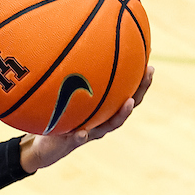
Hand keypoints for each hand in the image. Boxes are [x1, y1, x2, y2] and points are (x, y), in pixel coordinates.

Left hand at [20, 65, 153, 172]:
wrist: (44, 145)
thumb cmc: (56, 118)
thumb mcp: (62, 97)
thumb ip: (71, 81)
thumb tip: (73, 49)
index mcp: (104, 111)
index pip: (128, 94)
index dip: (141, 81)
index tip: (150, 64)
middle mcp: (101, 122)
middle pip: (127, 107)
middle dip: (140, 90)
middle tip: (149, 73)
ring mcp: (90, 133)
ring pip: (109, 125)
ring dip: (121, 114)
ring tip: (129, 102)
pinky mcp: (72, 143)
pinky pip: (77, 140)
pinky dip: (81, 136)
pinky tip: (82, 133)